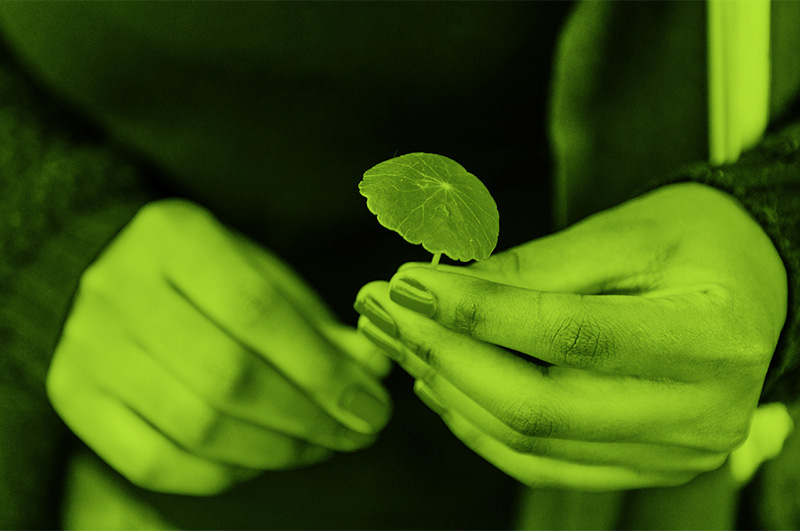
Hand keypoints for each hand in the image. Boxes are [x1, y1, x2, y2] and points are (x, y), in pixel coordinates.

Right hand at [49, 199, 391, 495]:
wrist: (104, 272)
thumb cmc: (204, 276)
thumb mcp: (263, 276)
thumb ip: (315, 323)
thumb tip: (371, 371)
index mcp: (175, 236)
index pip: (257, 311)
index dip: (321, 369)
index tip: (370, 404)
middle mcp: (119, 288)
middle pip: (226, 378)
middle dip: (307, 417)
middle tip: (356, 431)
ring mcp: (87, 348)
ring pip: (195, 428)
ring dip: (276, 450)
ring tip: (319, 445)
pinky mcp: (73, 399)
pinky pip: (155, 463)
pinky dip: (224, 474)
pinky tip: (263, 458)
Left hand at [355, 182, 786, 490]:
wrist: (748, 291)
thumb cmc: (692, 245)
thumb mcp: (620, 236)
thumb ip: (530, 269)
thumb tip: (435, 289)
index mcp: (707, 339)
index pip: (568, 333)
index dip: (475, 312)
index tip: (405, 283)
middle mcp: (696, 414)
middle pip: (536, 406)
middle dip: (443, 356)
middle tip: (383, 311)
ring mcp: (670, 454)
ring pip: (527, 441)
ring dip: (449, 389)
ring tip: (397, 340)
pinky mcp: (642, 467)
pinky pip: (540, 463)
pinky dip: (479, 426)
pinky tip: (440, 384)